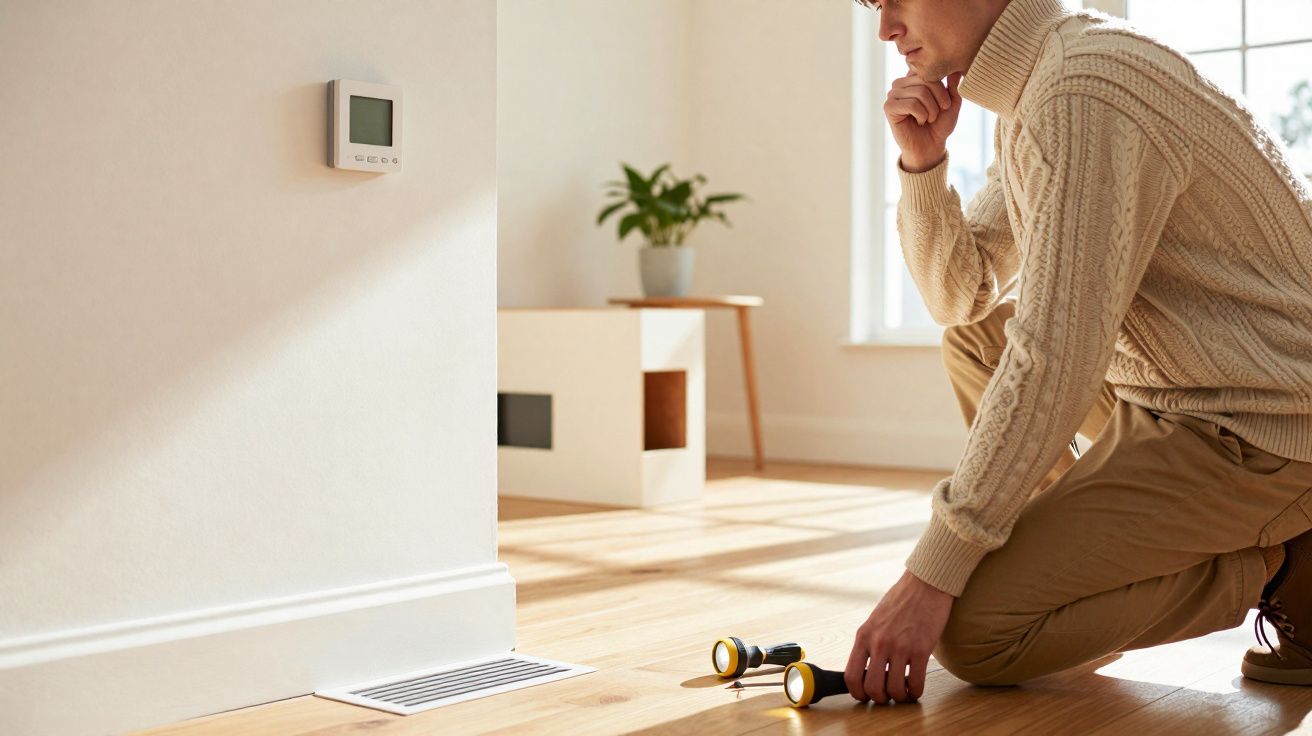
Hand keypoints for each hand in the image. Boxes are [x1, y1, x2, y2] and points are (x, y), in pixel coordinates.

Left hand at [844, 569, 953, 703]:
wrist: (925, 585)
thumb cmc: (901, 601)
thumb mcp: (875, 620)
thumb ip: (869, 643)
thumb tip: (866, 669)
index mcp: (863, 636)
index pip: (851, 676)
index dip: (858, 693)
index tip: (866, 696)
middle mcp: (878, 643)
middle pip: (872, 688)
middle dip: (880, 699)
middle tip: (888, 696)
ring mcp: (899, 647)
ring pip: (894, 689)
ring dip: (899, 697)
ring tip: (904, 692)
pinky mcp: (921, 649)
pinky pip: (916, 683)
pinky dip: (916, 692)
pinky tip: (916, 688)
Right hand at [884, 71, 963, 172]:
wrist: (930, 146)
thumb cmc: (939, 124)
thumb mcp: (952, 104)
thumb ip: (954, 87)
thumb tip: (955, 71)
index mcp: (914, 78)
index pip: (930, 69)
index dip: (942, 86)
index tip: (946, 103)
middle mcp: (901, 83)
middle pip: (926, 79)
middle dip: (939, 98)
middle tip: (939, 112)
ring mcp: (893, 94)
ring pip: (920, 92)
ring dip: (931, 109)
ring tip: (929, 119)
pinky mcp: (889, 107)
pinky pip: (911, 104)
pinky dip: (921, 115)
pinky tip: (919, 122)